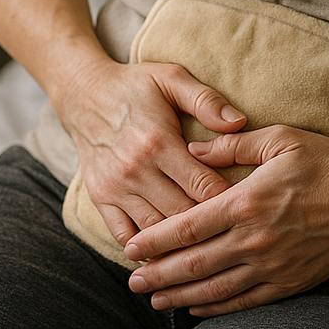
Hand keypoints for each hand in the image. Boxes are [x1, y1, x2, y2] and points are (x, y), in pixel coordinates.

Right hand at [63, 59, 245, 246]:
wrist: (83, 94)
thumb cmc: (135, 86)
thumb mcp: (171, 78)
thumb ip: (206, 100)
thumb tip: (239, 122)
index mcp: (158, 142)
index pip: (203, 187)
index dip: (229, 200)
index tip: (245, 206)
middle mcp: (135, 170)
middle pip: (182, 215)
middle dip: (209, 226)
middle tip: (233, 231)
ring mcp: (115, 188)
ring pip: (155, 231)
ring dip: (180, 241)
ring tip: (207, 246)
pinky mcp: (100, 198)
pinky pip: (124, 236)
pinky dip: (145, 248)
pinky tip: (166, 250)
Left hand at [123, 125, 328, 315]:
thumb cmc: (328, 163)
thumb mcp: (280, 139)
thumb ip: (232, 144)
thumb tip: (193, 150)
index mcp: (247, 202)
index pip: (187, 227)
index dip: (155, 240)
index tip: (130, 247)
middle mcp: (254, 239)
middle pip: (193, 263)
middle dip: (157, 274)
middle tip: (131, 282)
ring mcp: (272, 266)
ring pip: (214, 288)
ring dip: (179, 295)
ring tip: (154, 300)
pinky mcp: (289, 283)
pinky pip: (244, 301)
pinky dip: (216, 307)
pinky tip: (196, 307)